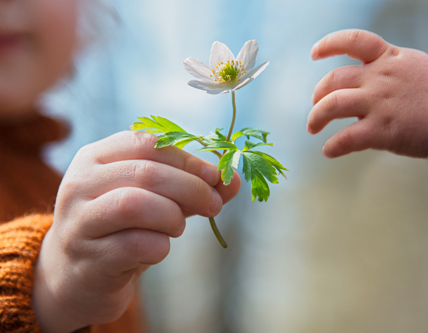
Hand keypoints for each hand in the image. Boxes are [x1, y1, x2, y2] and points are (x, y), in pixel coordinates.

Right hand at [32, 131, 239, 332]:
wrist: (78, 276)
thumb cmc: (122, 228)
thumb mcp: (155, 199)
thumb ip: (190, 186)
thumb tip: (234, 179)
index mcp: (97, 157)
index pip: (148, 143)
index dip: (188, 159)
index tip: (216, 176)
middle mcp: (80, 182)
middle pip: (147, 173)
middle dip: (191, 188)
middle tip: (214, 205)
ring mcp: (79, 221)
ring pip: (136, 204)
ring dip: (172, 216)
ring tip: (177, 227)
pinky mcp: (88, 258)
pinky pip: (136, 245)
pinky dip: (160, 246)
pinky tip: (157, 249)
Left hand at [307, 29, 427, 157]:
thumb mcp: (412, 65)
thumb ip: (386, 65)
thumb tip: (364, 73)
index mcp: (387, 59)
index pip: (353, 41)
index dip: (329, 45)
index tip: (315, 53)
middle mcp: (378, 78)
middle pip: (333, 80)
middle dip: (317, 94)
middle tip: (316, 107)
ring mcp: (378, 104)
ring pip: (332, 106)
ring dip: (316, 118)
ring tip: (313, 128)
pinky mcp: (381, 130)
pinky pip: (346, 139)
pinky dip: (332, 146)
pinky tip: (329, 151)